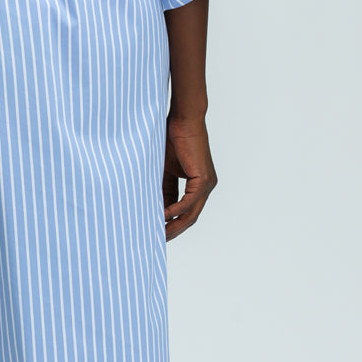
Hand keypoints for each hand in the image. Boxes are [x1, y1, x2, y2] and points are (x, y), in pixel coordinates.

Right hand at [161, 114, 217, 239]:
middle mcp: (205, 187)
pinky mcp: (203, 179)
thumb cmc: (172, 139)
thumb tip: (154, 206)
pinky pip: (189, 202)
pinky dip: (175, 211)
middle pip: (189, 218)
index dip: (170, 223)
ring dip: (174, 226)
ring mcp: (206, 184)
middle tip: (156, 241)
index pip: (183, 211)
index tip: (155, 232)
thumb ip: (163, 188)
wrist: (183, 120)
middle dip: (173, 231)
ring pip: (191, 214)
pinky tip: (162, 216)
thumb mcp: (163, 169)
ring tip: (158, 234)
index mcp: (197, 185)